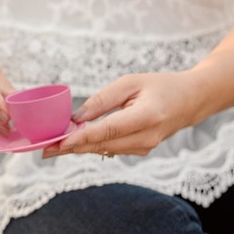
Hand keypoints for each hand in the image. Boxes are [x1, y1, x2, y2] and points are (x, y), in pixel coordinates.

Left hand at [43, 72, 202, 157]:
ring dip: (78, 148)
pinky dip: (92, 146)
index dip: (79, 139)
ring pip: (104, 150)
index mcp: (146, 117)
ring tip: (51, 145)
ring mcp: (144, 148)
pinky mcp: (140, 151)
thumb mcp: (130, 82)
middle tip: (42, 149)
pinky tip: (74, 141)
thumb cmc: (159, 86)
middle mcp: (145, 138)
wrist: (190, 101)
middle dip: (70, 148)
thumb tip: (75, 118)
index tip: (57, 143)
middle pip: (101, 146)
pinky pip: (111, 149)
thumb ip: (102, 100)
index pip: (106, 131)